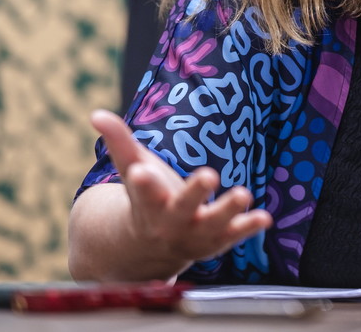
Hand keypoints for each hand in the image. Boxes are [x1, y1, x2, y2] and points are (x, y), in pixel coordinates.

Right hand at [89, 109, 272, 269]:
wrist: (150, 248)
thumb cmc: (144, 199)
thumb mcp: (132, 169)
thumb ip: (118, 142)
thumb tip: (96, 112)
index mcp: (147, 201)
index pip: (142, 190)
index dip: (142, 181)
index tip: (140, 171)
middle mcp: (170, 221)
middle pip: (181, 207)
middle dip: (194, 193)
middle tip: (209, 176)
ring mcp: (193, 234)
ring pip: (211, 225)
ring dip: (228, 211)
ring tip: (244, 194)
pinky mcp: (215, 241)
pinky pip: (232, 236)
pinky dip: (248, 228)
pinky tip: (265, 218)